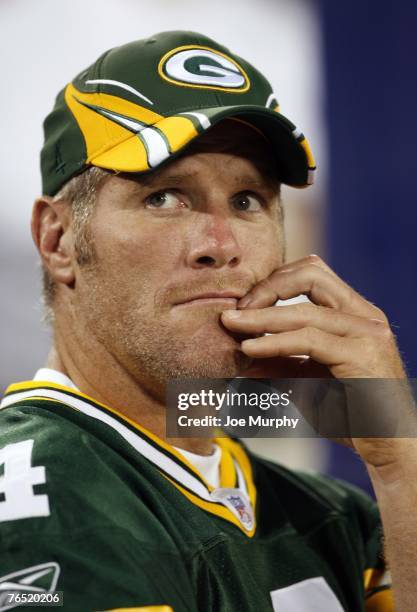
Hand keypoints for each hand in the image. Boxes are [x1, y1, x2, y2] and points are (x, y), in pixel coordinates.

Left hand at [221, 255, 414, 468]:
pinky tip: (250, 348)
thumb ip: (278, 363)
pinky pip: (309, 340)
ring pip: (305, 310)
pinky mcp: (363, 356)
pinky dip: (274, 341)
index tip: (243, 306)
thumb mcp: (305, 382)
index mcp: (354, 313)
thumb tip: (240, 354)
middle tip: (236, 310)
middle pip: (311, 273)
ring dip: (261, 316)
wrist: (388, 448)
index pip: (311, 273)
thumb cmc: (350, 416)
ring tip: (231, 325)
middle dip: (267, 287)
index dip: (273, 283)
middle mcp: (365, 315)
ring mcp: (367, 333)